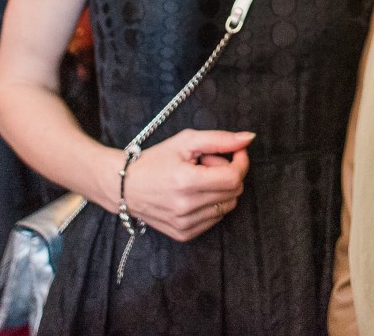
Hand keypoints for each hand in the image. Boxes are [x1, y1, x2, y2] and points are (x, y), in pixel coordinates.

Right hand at [115, 129, 252, 242]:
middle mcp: (186, 207)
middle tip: (207, 164)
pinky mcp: (184, 235)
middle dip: (227, 173)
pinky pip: (214, 219)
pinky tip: (193, 194)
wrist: (124, 186)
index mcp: (186, 181)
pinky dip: (211, 205)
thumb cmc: (155, 160)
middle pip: (234, 192)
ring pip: (227, 207)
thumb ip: (220, 139)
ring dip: (219, 190)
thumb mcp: (186, 141)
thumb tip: (249, 138)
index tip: (235, 152)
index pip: (234, 177)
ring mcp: (185, 224)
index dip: (240, 162)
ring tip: (198, 179)